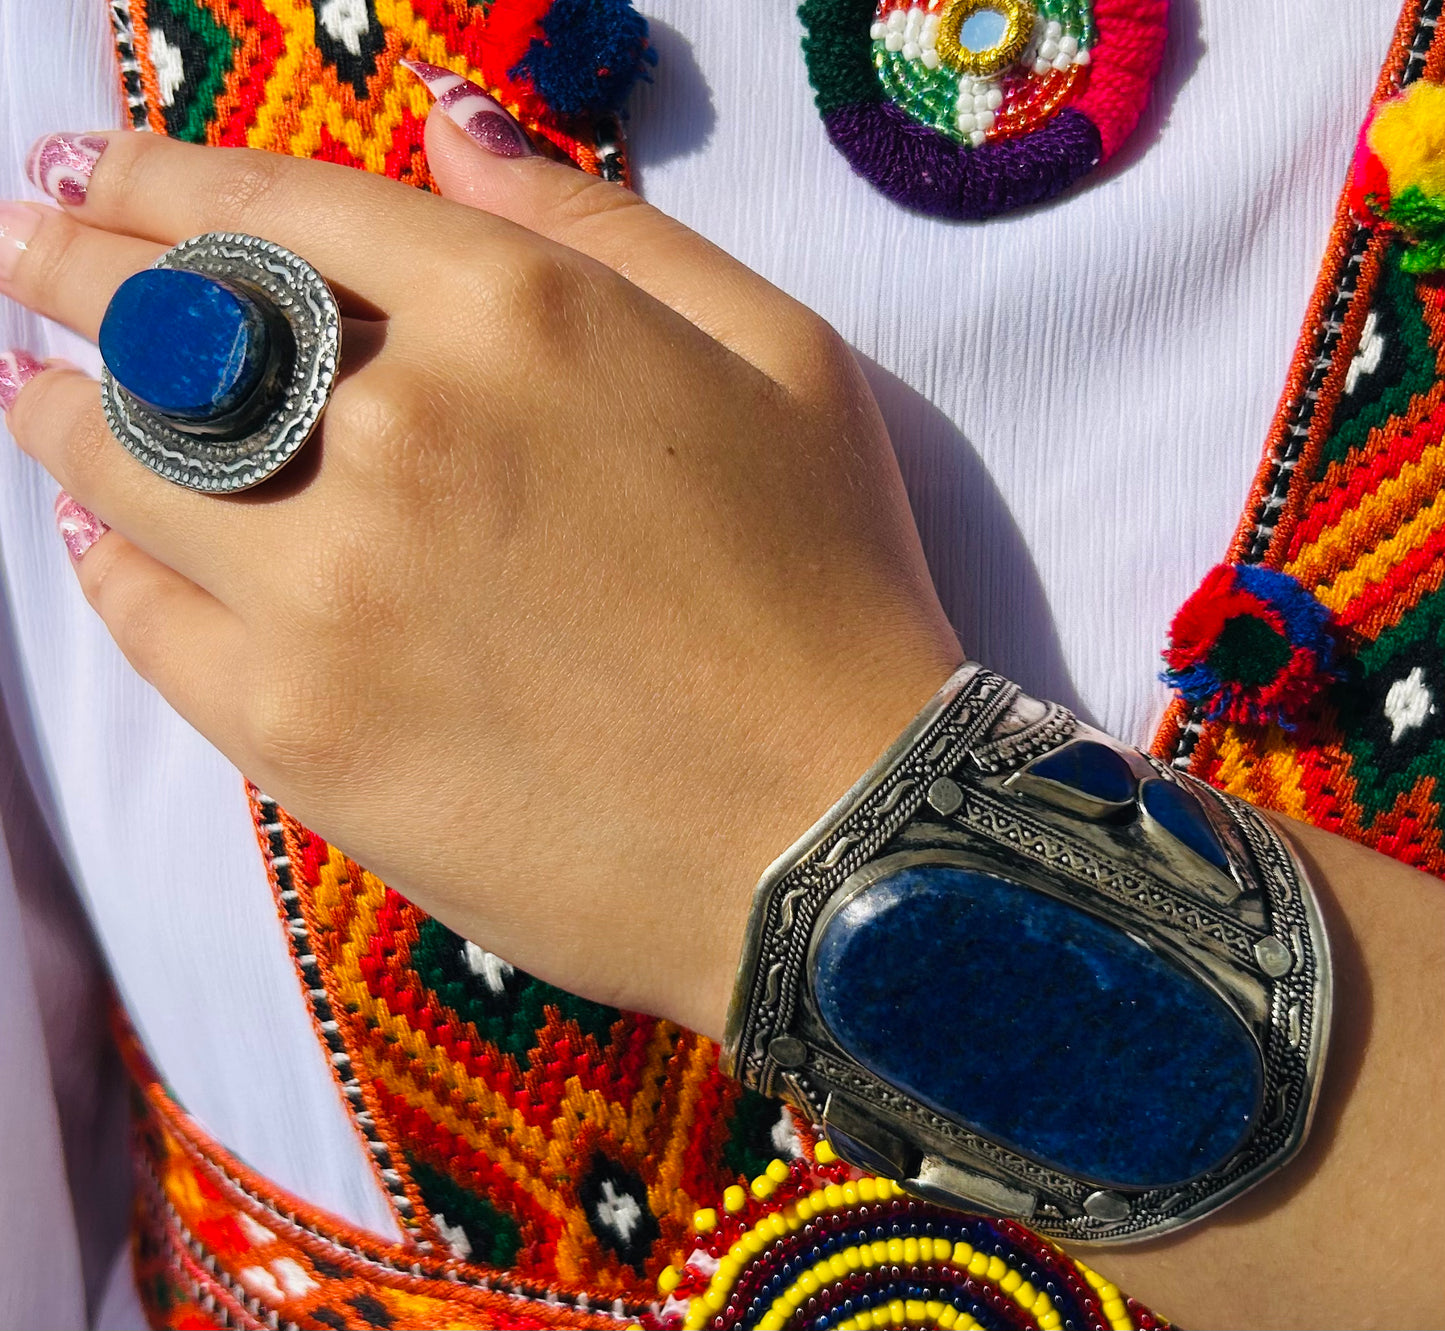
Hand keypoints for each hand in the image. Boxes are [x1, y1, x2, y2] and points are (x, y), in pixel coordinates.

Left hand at [0, 114, 961, 1039]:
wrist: (833, 837)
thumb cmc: (831, 592)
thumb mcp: (778, 358)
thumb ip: (604, 228)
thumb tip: (448, 133)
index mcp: (521, 317)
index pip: (280, 209)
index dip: (167, 175)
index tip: (99, 167)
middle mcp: (399, 429)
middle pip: (170, 322)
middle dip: (72, 262)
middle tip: (20, 241)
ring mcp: (330, 589)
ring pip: (127, 464)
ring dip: (66, 411)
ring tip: (36, 393)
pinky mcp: (300, 733)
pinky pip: (147, 622)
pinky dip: (111, 565)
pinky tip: (104, 538)